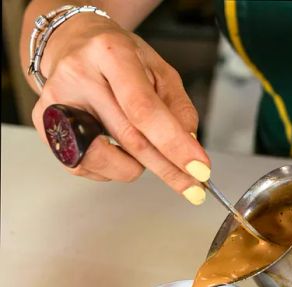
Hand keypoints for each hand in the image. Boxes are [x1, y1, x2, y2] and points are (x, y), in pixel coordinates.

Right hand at [31, 13, 210, 204]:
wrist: (74, 45)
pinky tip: (118, 149)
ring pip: (105, 159)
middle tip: (194, 187)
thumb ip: (178, 108)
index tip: (199, 169)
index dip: (174, 144)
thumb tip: (189, 147)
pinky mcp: (43, 124)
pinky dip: (113, 167)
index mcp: (111, 53)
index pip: (144, 109)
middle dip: (168, 169)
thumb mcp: (160, 71)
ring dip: (137, 168)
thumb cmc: (120, 58)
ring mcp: (55, 101)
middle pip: (129, 138)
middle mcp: (77, 75)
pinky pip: (86, 166)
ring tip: (146, 152)